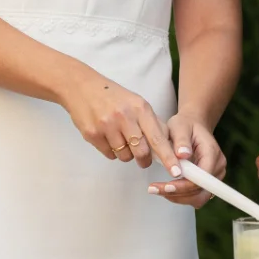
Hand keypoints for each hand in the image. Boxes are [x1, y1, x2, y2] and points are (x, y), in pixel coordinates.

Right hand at [60, 64, 181, 177]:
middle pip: (141, 152)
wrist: (81, 87)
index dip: (168, 157)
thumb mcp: (136, 103)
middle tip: (143, 159)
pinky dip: (112, 151)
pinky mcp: (92, 134)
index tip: (177, 171)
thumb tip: (168, 144)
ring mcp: (107, 126)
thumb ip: (151, 122)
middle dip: (144, 160)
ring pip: (124, 156)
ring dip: (125, 153)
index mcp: (140, 108)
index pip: (158, 138)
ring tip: (119, 138)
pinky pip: (109, 155)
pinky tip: (108, 136)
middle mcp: (124, 117)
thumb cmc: (113, 96)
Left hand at [148, 114, 225, 208]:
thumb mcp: (179, 126)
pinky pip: (195, 196)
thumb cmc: (186, 126)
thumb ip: (181, 140)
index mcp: (213, 153)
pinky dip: (180, 195)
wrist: (193, 127)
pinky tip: (166, 188)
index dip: (184, 186)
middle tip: (155, 189)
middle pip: (201, 192)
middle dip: (178, 194)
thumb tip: (182, 155)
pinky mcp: (207, 183)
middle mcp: (218, 167)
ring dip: (177, 197)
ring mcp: (214, 177)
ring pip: (198, 198)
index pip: (202, 178)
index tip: (165, 187)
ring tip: (157, 189)